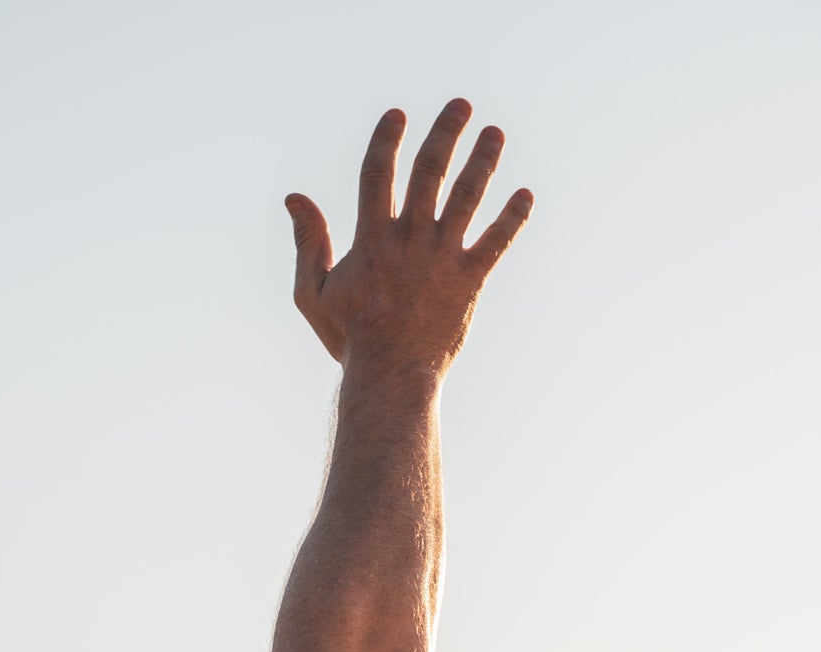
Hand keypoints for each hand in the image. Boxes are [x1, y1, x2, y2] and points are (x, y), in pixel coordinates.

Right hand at [286, 100, 531, 372]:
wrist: (390, 377)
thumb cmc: (349, 338)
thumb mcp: (313, 292)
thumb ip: (307, 242)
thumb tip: (294, 197)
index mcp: (372, 239)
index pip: (379, 174)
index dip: (386, 140)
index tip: (397, 116)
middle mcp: (411, 239)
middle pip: (431, 171)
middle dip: (446, 133)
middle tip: (461, 106)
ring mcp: (443, 258)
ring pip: (468, 196)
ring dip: (483, 160)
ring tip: (495, 134)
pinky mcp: (469, 280)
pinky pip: (497, 242)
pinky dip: (513, 217)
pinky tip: (525, 195)